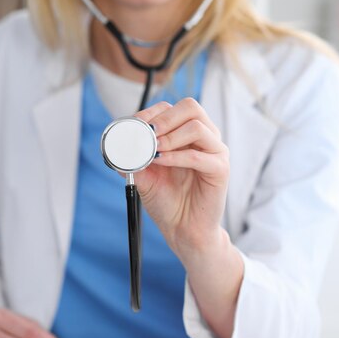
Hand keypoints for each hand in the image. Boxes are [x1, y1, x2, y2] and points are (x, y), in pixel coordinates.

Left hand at [133, 99, 242, 337]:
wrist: (182, 230)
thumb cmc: (167, 201)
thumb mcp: (143, 175)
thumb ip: (133, 157)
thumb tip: (118, 142)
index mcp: (188, 134)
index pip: (173, 108)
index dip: (152, 113)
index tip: (134, 126)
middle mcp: (205, 138)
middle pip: (191, 107)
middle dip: (164, 118)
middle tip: (146, 134)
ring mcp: (215, 152)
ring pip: (197, 126)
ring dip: (170, 136)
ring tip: (153, 150)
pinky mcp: (220, 170)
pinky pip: (200, 155)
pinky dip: (177, 156)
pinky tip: (161, 162)